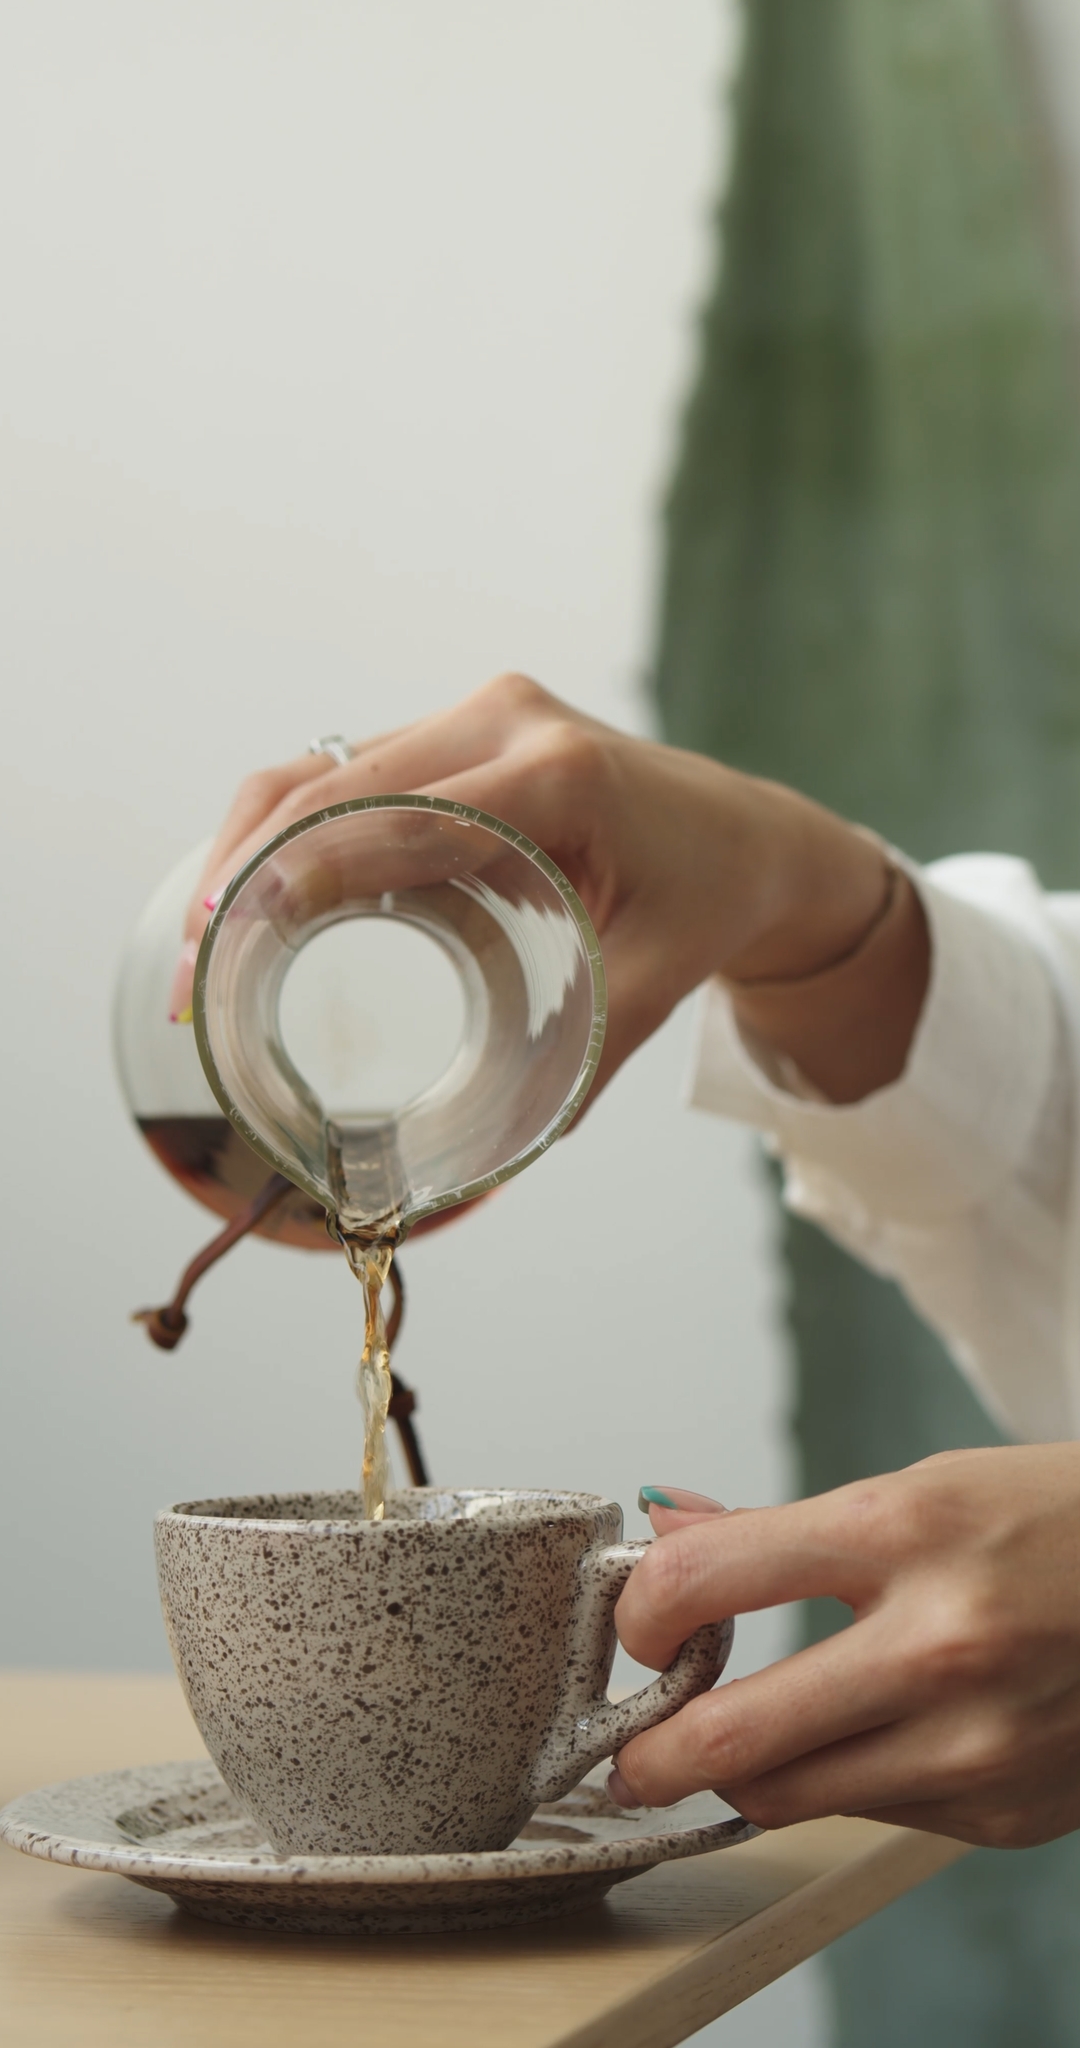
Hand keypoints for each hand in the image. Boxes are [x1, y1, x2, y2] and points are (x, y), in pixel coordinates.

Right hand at [173, 675, 920, 1098]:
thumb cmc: (704, 909)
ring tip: (201, 942)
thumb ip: (565, 1068)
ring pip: (322, 766)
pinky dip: (286, 828)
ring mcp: (478, 709)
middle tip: (196, 972)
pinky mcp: (457, 725)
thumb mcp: (644, 993)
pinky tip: (248, 895)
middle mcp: (508, 718)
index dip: (297, 879)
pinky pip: (346, 768)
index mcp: (559, 775)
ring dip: (250, 846)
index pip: (397, 820)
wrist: (752, 841)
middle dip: (247, 873)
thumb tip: (467, 1172)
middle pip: (334, 784)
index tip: (226, 948)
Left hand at [611, 1448, 1079, 1848]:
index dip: (640, 1610)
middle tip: (628, 1751)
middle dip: (649, 1754)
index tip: (639, 1624)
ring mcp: (978, 1744)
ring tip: (739, 1735)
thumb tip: (664, 1522)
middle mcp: (940, 1644)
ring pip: (786, 1798)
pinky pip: (871, 1815)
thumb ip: (778, 1528)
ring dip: (741, 1773)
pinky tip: (877, 1733)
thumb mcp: (919, 1488)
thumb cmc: (1052, 1522)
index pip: (705, 1580)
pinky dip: (847, 1780)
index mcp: (905, 1529)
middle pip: (729, 1737)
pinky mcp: (1006, 1812)